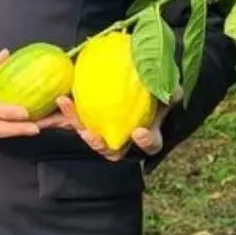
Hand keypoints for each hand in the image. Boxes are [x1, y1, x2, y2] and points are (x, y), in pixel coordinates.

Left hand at [38, 86, 180, 160]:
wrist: (131, 83)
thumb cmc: (151, 92)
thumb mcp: (163, 92)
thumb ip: (168, 92)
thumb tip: (172, 90)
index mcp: (147, 136)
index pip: (150, 145)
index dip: (146, 142)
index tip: (139, 132)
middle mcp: (124, 140)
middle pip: (112, 152)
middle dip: (100, 146)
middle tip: (91, 135)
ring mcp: (104, 133)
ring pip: (91, 138)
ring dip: (79, 128)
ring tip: (71, 113)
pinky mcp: (88, 122)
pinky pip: (77, 121)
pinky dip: (69, 112)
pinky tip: (62, 99)